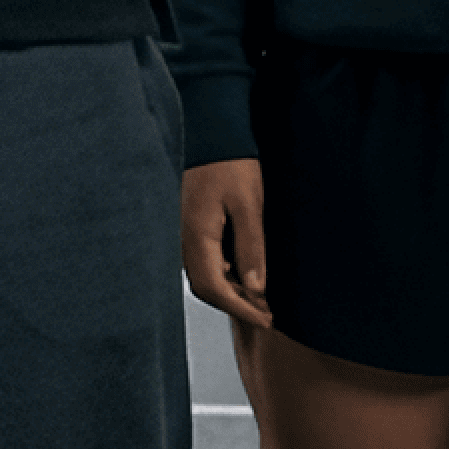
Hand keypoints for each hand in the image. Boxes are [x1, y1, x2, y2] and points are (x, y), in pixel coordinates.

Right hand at [182, 154, 270, 325]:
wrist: (209, 130)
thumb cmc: (230, 163)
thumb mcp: (248, 204)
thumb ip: (251, 247)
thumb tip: (256, 288)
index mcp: (197, 237)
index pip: (214, 289)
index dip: (241, 309)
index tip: (266, 319)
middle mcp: (183, 240)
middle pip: (205, 288)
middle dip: (235, 304)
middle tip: (266, 313)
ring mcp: (182, 233)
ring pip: (202, 276)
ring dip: (228, 290)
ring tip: (259, 296)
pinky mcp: (187, 225)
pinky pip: (201, 260)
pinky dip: (222, 274)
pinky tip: (242, 271)